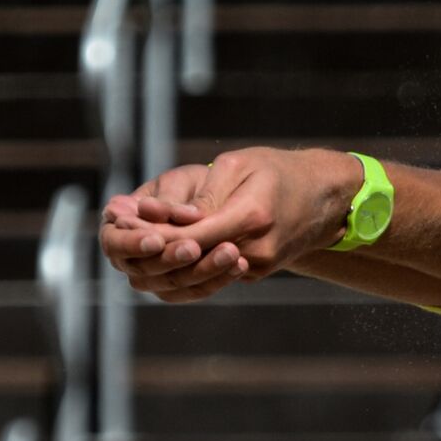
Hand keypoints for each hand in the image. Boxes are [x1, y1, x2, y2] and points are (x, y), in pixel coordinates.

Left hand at [100, 148, 360, 301]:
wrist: (325, 196)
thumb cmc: (279, 170)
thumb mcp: (240, 166)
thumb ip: (203, 194)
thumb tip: (166, 218)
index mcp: (252, 217)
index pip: (190, 237)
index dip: (152, 233)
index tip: (122, 223)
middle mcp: (255, 250)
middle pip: (188, 262)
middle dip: (148, 250)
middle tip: (116, 234)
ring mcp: (257, 266)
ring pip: (197, 275)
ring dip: (160, 263)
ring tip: (130, 243)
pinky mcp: (255, 273)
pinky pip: (211, 275)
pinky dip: (183, 265)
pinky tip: (157, 251)